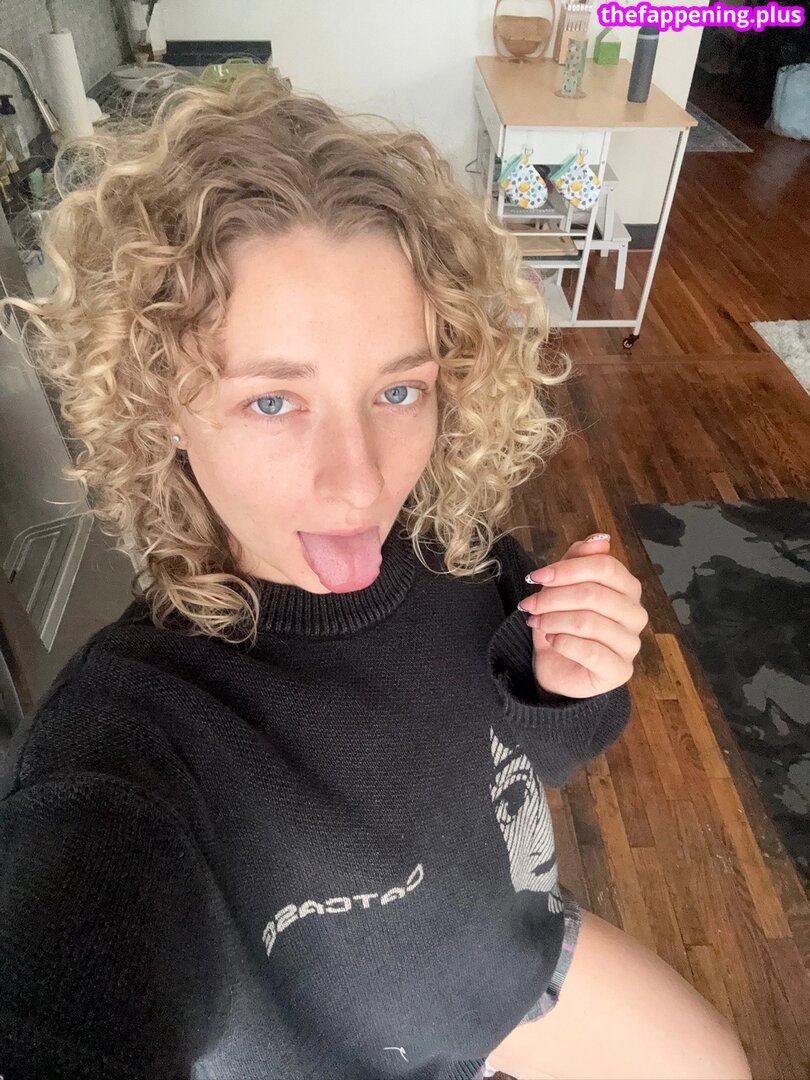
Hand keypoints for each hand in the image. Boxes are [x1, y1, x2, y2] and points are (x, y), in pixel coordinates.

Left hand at [518, 534, 647, 698]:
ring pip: (588, 622)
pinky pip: (590, 651)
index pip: (605, 567)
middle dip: (553, 597)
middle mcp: (635, 615)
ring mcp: (631, 644)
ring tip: (537, 622)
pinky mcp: (619, 671)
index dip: (567, 568)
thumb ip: (578, 560)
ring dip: (553, 620)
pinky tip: (551, 641)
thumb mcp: (562, 587)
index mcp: (628, 589)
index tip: (537, 576)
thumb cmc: (562, 624)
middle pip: (594, 594)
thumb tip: (600, 539)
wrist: (556, 667)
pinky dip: (562, 642)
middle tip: (529, 604)